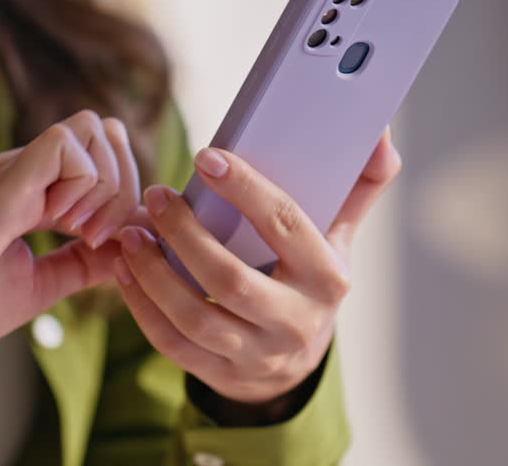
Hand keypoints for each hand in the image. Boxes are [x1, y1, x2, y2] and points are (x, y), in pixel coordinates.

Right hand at [0, 110, 140, 396]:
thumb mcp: (39, 285)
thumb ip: (82, 264)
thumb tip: (130, 249)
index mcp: (34, 191)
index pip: (105, 159)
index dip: (126, 201)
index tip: (109, 250)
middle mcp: (25, 171)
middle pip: (106, 133)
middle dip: (125, 187)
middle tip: (99, 239)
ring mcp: (13, 170)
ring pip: (93, 128)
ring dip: (107, 183)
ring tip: (82, 233)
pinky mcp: (3, 181)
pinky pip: (65, 143)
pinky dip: (84, 183)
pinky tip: (61, 224)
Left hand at [113, 129, 400, 409]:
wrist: (296, 363)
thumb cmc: (309, 280)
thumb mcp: (338, 238)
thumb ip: (358, 186)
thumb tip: (382, 135)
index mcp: (328, 278)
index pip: (285, 225)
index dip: (244, 189)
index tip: (205, 156)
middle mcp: (295, 321)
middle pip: (229, 278)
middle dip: (184, 234)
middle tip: (155, 195)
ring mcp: (256, 354)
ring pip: (194, 317)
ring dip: (153, 273)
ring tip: (132, 233)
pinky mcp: (220, 373)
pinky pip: (171, 343)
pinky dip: (141, 305)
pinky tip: (124, 269)